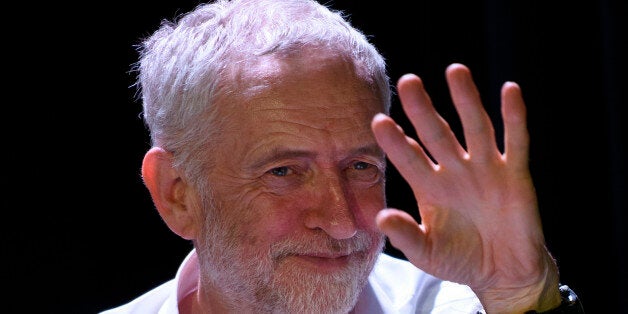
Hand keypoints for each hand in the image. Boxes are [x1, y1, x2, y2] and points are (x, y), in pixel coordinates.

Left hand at [371, 63, 561, 311]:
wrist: (503, 274)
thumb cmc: (460, 260)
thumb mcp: (427, 254)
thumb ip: (405, 236)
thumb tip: (380, 217)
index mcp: (429, 187)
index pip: (408, 158)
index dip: (395, 141)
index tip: (379, 121)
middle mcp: (454, 171)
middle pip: (436, 133)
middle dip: (422, 108)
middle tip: (407, 81)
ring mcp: (485, 169)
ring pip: (474, 127)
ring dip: (465, 100)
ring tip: (454, 70)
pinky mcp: (515, 175)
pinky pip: (516, 142)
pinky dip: (514, 117)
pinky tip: (509, 90)